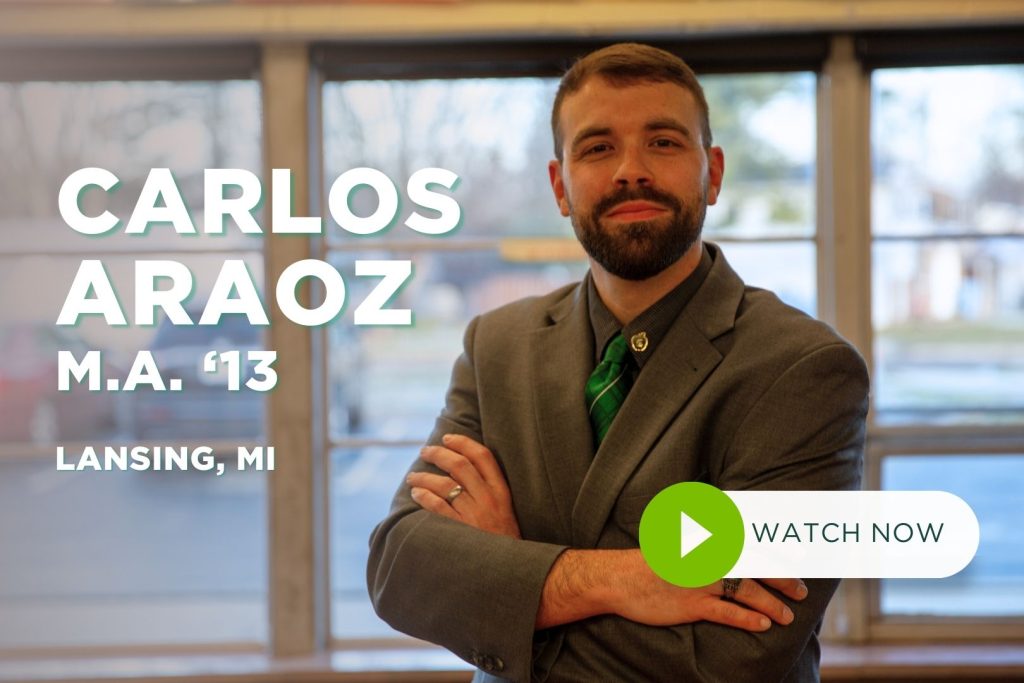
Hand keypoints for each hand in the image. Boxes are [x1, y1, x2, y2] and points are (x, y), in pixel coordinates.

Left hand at [407, 433, 521, 538]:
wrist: (512, 573)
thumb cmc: (506, 542)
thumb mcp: (506, 512)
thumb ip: (489, 491)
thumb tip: (462, 470)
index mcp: (502, 492)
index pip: (483, 456)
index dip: (463, 442)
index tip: (448, 438)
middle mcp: (488, 500)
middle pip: (459, 465)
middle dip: (438, 454)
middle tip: (424, 451)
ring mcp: (474, 515)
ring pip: (444, 484)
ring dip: (424, 476)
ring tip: (412, 476)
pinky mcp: (461, 531)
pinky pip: (437, 507)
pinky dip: (424, 496)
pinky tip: (416, 494)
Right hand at [538, 549, 806, 631]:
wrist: (619, 577)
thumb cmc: (650, 561)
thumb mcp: (680, 540)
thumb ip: (706, 537)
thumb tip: (732, 532)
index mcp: (707, 539)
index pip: (750, 542)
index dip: (777, 551)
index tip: (800, 558)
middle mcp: (708, 557)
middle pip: (756, 566)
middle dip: (783, 578)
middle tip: (802, 590)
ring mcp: (701, 581)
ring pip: (747, 591)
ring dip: (772, 603)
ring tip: (787, 616)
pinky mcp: (692, 604)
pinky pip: (727, 612)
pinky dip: (748, 619)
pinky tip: (763, 624)